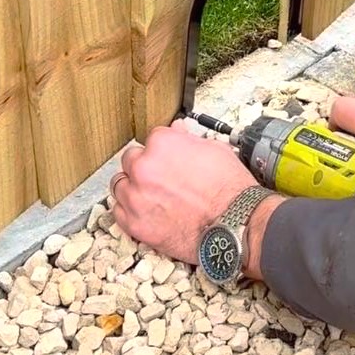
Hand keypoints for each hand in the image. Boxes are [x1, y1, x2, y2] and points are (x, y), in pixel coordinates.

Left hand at [110, 120, 282, 274]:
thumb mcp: (214, 150)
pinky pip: (119, 212)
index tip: (169, 161)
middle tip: (161, 179)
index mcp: (161, 144)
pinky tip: (147, 212)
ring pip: (120, 186)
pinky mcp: (134, 223)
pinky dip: (130, 211)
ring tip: (154, 197)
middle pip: (130, 160)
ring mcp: (136, 196)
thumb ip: (187, 139)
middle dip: (144, 167)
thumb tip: (177, 130)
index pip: (151, 139)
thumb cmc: (230, 189)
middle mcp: (143, 167)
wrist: (236, 224)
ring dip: (133, 188)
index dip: (162, 151)